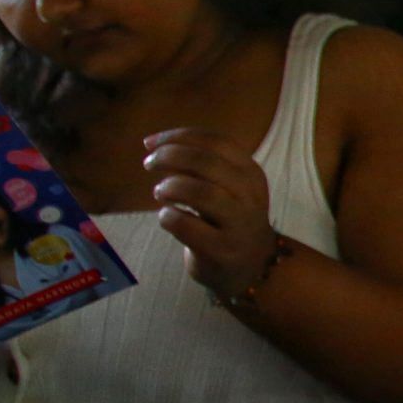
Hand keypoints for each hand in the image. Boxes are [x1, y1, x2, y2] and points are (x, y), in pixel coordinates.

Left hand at [143, 129, 277, 299]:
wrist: (253, 266)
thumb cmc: (230, 219)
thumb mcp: (229, 187)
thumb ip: (202, 166)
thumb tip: (156, 146)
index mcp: (251, 173)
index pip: (216, 142)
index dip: (179, 136)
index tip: (150, 143)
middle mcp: (249, 195)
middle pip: (206, 162)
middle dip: (169, 157)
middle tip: (149, 164)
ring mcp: (238, 224)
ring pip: (200, 192)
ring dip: (170, 187)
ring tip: (160, 192)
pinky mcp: (221, 250)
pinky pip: (185, 225)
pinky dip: (167, 216)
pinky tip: (168, 217)